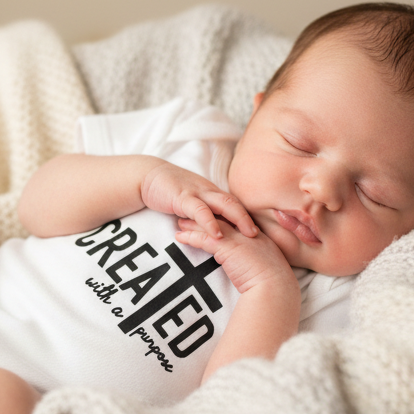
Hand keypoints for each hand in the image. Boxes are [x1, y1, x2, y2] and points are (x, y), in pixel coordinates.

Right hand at [140, 162, 257, 240]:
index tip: (264, 235)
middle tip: (264, 236)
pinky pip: (200, 210)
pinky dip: (210, 222)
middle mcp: (209, 192)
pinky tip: (216, 234)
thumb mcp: (190, 203)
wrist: (148, 177)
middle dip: (251, 219)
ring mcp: (197, 193)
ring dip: (238, 219)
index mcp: (212, 194)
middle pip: (236, 203)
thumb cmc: (170, 192)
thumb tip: (217, 233)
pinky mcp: (183, 197)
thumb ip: (204, 214)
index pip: (236, 205)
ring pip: (224, 204)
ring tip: (249, 235)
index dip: (250, 218)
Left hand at [175, 218, 297, 296]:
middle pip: (223, 218)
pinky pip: (205, 238)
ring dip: (194, 223)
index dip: (223, 218)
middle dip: (207, 214)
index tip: (212, 216)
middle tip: (191, 212)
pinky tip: (179, 237)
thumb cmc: (274, 285)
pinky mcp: (228, 248)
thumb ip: (257, 261)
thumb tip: (248, 265)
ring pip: (212, 225)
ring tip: (180, 223)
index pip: (237, 221)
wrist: (275, 291)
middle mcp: (248, 233)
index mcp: (259, 237)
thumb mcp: (267, 268)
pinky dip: (191, 237)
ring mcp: (238, 239)